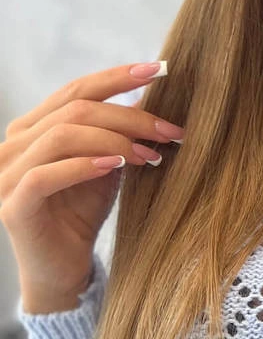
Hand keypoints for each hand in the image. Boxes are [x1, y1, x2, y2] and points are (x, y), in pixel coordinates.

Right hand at [0, 65, 182, 308]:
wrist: (63, 269)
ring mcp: (5, 174)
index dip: (118, 76)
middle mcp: (12, 144)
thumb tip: (153, 94)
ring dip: (115, 140)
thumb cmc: (82, 212)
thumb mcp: (106, 162)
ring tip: (151, 154)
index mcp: (32, 127)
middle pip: (75, 110)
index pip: (76, 89)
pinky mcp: (12, 206)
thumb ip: (118, 131)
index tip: (160, 69)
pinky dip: (85, 165)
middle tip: (170, 129)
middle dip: (129, 115)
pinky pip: (46, 175)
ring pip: (62, 135)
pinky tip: (117, 166)